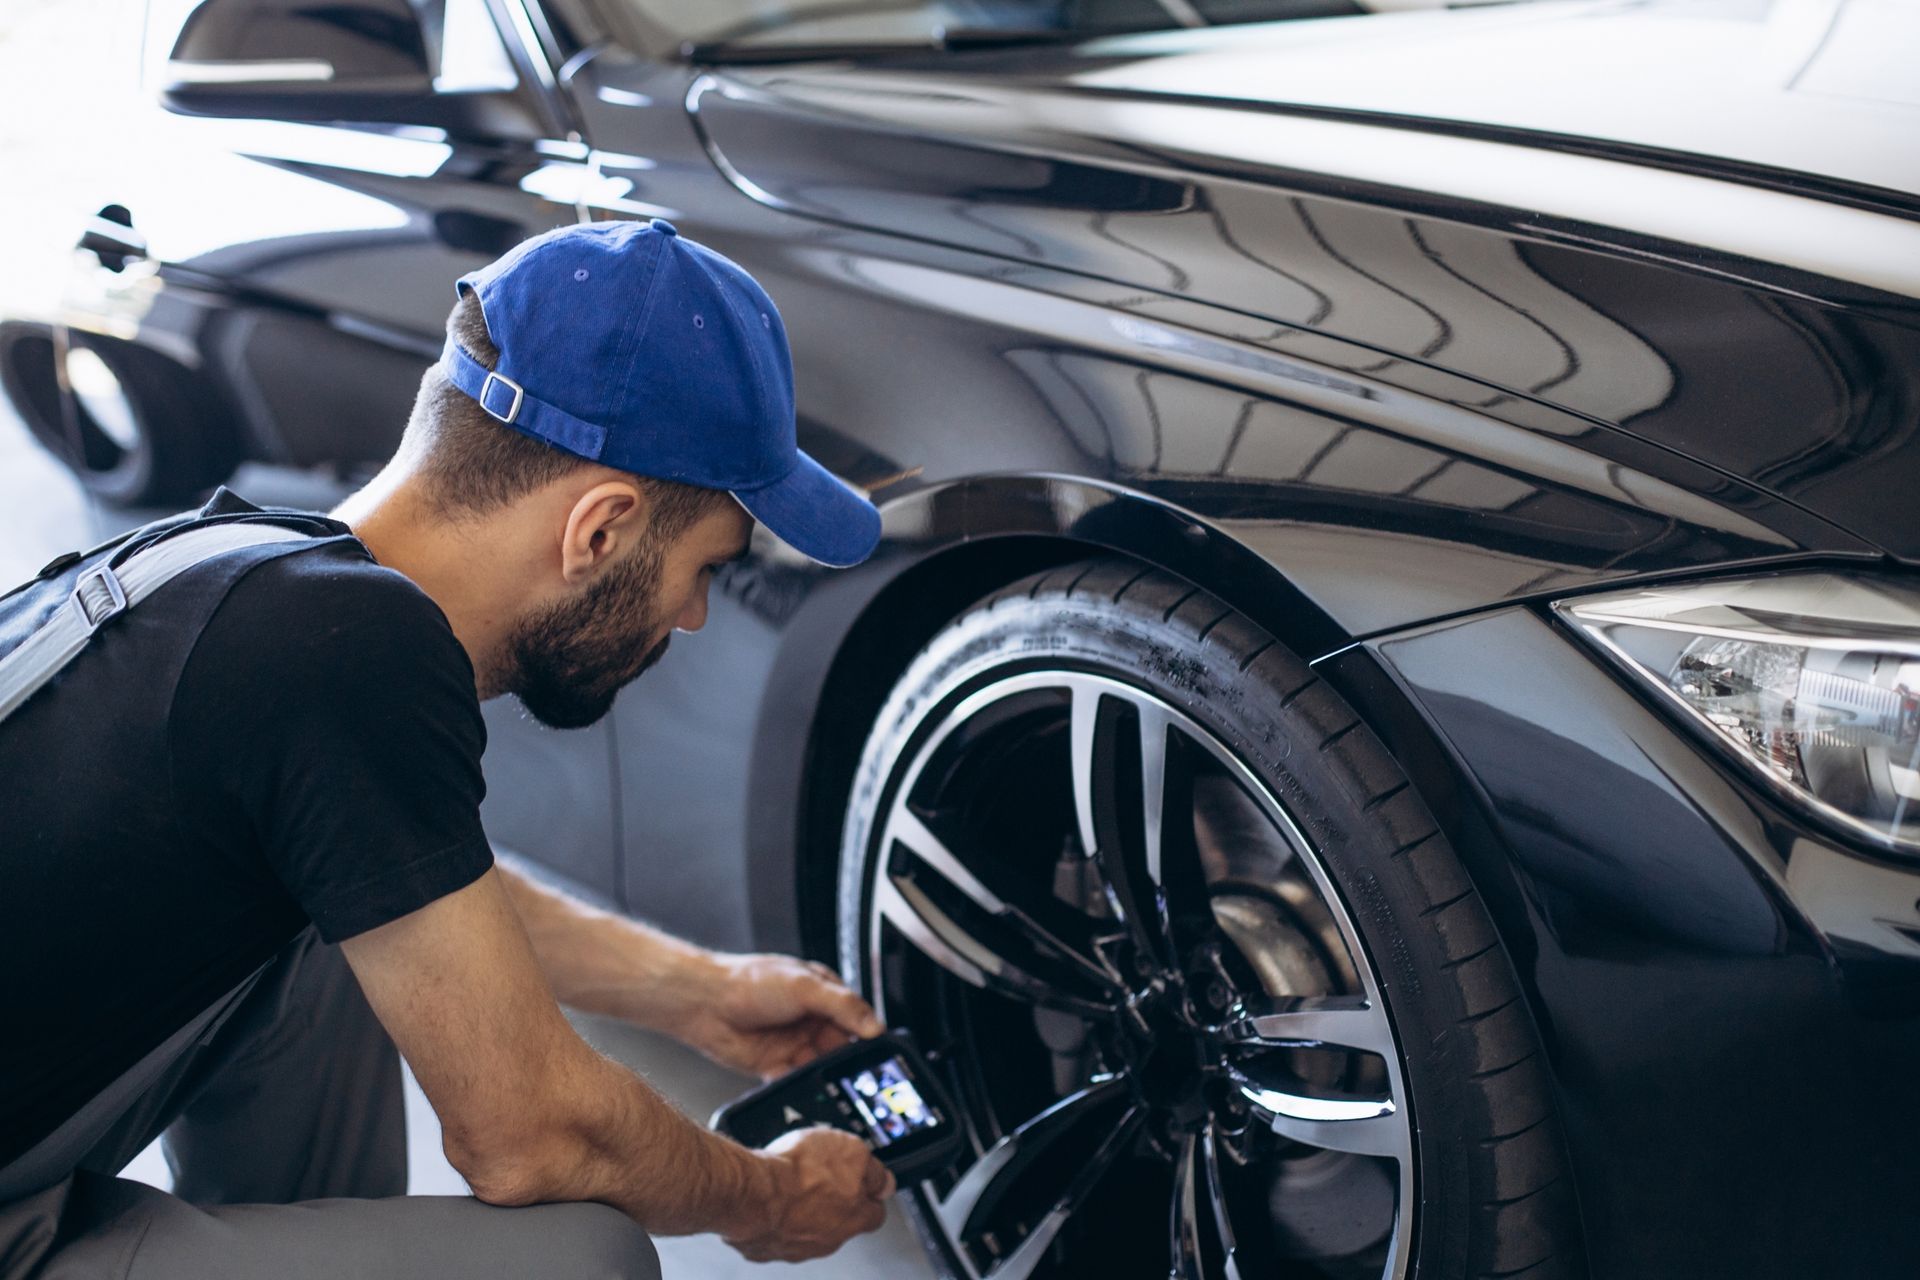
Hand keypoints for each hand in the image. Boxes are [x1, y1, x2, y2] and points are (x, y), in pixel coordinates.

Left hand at [680, 953, 884, 1078]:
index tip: (881, 1055)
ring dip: (828, 1080)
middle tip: (863, 1081)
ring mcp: (793, 1043)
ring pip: (821, 1068)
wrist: (704, 1004)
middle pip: (841, 1048)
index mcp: (822, 994)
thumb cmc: (749, 982)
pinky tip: (812, 1098)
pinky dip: (805, 1092)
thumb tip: (874, 1026)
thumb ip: (842, 1006)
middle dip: (849, 1064)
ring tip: (840, 1093)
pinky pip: (797, 1083)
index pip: (855, 1018)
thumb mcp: (804, 986)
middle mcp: (810, 1019)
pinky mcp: (775, 1065)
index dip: (868, 1036)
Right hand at [726, 1127, 894, 1262]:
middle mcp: (828, 1240)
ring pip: (805, 1227)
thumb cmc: (798, 1173)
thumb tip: (885, 1182)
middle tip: (818, 1174)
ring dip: (800, 1208)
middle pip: (839, 1221)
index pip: (876, 1213)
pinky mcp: (764, 1249)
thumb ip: (873, 1170)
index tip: (862, 1181)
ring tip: (787, 1181)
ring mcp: (795, 1247)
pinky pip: (774, 1231)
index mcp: (854, 1218)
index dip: (870, 1194)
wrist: (751, 1192)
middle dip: (832, 1199)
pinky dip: (773, 1216)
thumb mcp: (852, 1151)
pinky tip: (767, 1195)